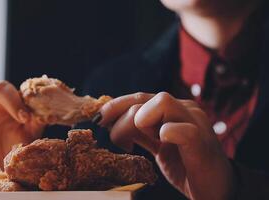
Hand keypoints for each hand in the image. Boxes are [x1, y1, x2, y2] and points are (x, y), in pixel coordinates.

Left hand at [98, 92, 234, 199]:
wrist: (216, 189)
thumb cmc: (186, 165)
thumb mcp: (157, 145)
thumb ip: (140, 132)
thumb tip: (111, 122)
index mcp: (174, 109)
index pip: (139, 97)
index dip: (116, 105)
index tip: (99, 119)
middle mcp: (185, 109)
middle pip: (144, 98)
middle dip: (121, 118)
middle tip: (118, 142)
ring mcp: (195, 122)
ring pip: (162, 102)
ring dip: (141, 123)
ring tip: (141, 144)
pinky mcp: (202, 142)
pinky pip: (181, 129)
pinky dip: (166, 133)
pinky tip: (161, 144)